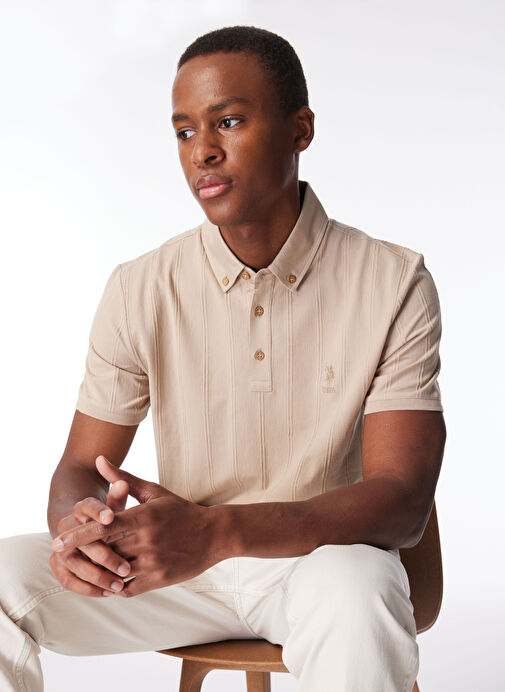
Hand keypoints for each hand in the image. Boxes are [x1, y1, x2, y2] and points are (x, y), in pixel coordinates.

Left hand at [51, 456, 224, 597]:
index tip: (58, 540)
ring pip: (114, 572)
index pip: (103, 526)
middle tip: (62, 556)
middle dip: (83, 555)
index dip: (78, 534)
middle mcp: (147, 539)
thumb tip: (99, 460)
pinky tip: (106, 582)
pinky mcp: (160, 579)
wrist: (214, 534)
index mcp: (144, 516)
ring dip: (97, 573)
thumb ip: (123, 479)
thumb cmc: (181, 510)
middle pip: (105, 551)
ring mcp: (154, 561)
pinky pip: (128, 588)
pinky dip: (114, 587)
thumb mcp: (154, 492)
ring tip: (81, 571)